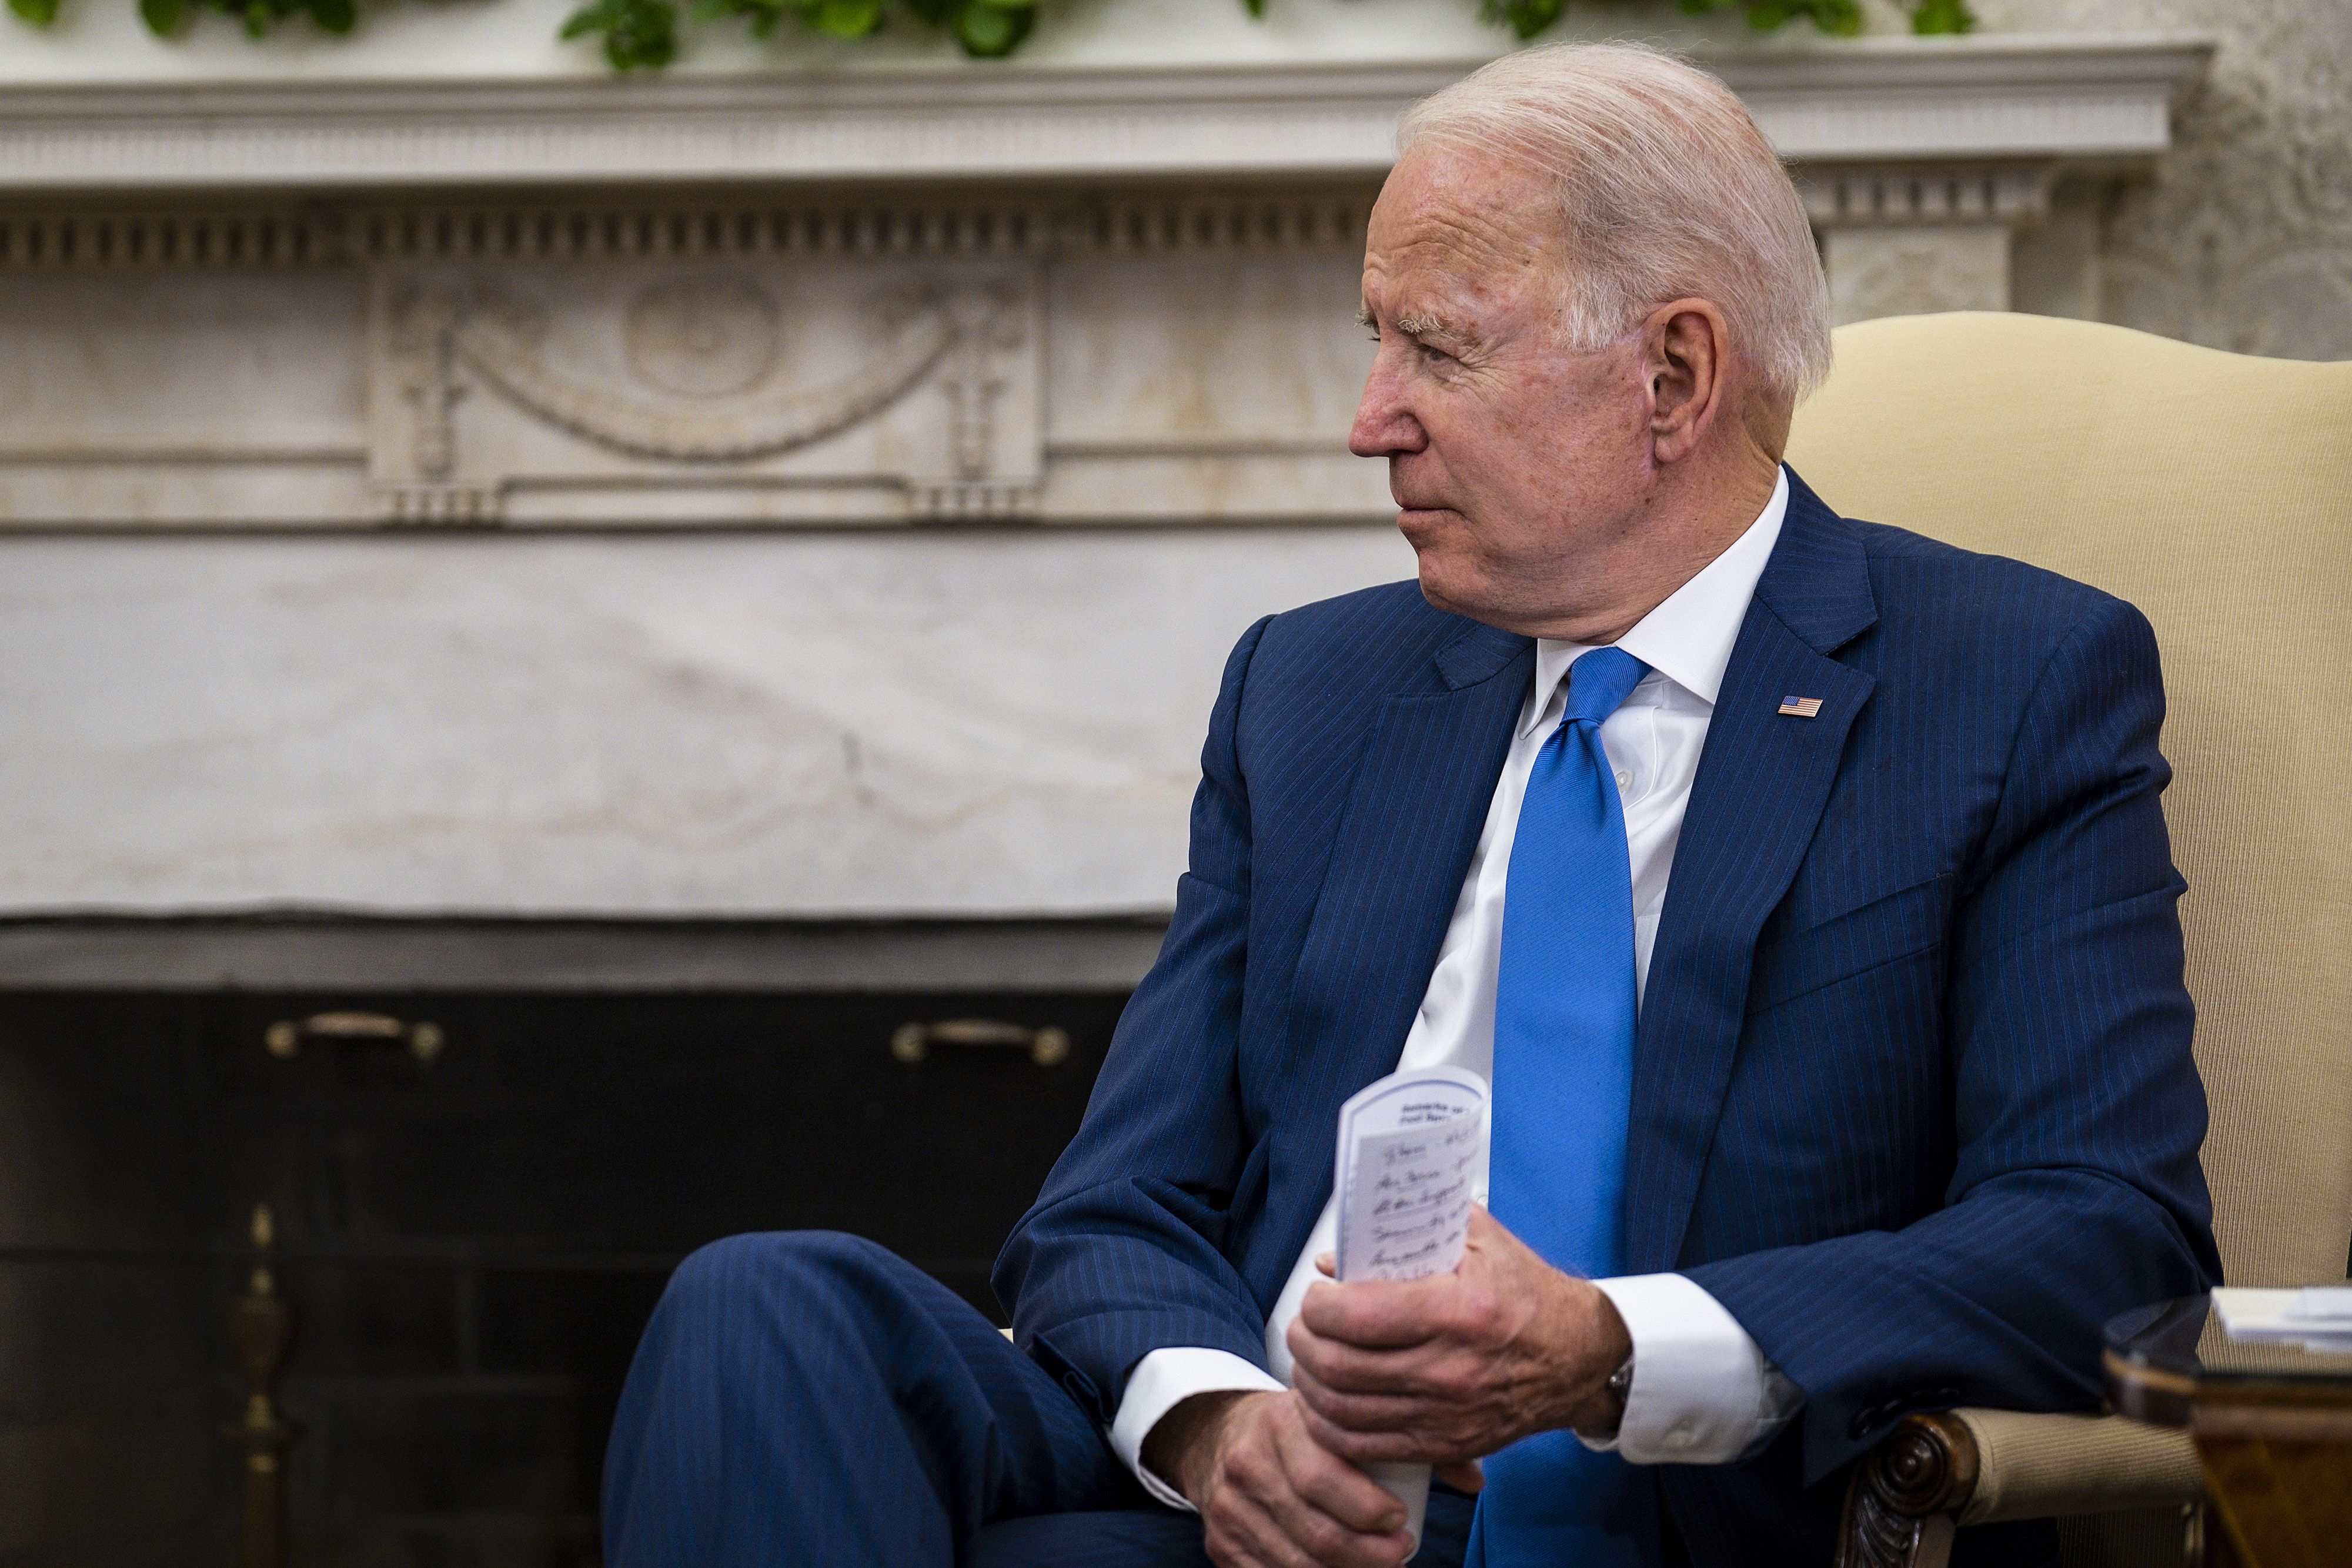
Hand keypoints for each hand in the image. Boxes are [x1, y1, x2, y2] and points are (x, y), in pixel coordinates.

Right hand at [1142, 1388, 1425, 1567]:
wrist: (1223, 1434)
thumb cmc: (1304, 1430)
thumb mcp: (1342, 1416)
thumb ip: (1408, 1440)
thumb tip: (1475, 1479)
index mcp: (1281, 1422)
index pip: (1322, 1476)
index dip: (1368, 1509)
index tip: (1401, 1521)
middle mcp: (1248, 1462)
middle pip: (1314, 1529)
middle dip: (1368, 1553)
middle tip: (1400, 1551)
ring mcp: (1229, 1506)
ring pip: (1296, 1561)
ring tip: (1381, 1564)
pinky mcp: (1220, 1541)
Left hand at [1284, 1206, 1630, 1468]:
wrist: (1576, 1358)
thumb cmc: (1524, 1292)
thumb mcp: (1479, 1240)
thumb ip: (1412, 1233)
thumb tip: (1338, 1255)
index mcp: (1456, 1311)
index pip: (1355, 1315)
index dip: (1318, 1305)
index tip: (1316, 1294)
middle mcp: (1449, 1369)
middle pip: (1338, 1366)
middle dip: (1304, 1342)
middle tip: (1303, 1325)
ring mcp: (1445, 1414)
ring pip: (1342, 1410)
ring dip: (1309, 1383)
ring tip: (1308, 1358)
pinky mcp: (1444, 1444)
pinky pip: (1364, 1447)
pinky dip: (1329, 1427)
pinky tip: (1324, 1402)